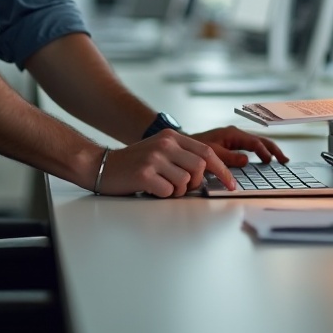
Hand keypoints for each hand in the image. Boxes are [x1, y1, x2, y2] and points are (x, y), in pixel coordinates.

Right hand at [98, 130, 237, 196]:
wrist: (101, 165)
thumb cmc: (134, 164)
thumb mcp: (160, 151)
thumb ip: (183, 157)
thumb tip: (208, 174)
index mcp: (172, 137)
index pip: (207, 151)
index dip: (222, 169)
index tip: (231, 184)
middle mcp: (165, 144)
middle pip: (200, 167)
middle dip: (196, 182)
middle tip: (183, 187)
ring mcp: (155, 158)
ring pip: (185, 182)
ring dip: (177, 191)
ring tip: (162, 186)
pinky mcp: (144, 174)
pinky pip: (168, 191)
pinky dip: (163, 195)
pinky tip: (151, 189)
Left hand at [189, 125, 288, 167]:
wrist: (185, 145)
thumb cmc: (196, 148)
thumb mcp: (212, 153)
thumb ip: (229, 157)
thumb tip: (247, 160)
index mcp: (232, 134)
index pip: (254, 142)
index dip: (264, 152)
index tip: (271, 162)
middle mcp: (235, 134)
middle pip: (260, 140)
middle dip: (273, 149)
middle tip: (284, 160)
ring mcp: (234, 138)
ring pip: (257, 142)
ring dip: (269, 150)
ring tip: (280, 159)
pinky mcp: (232, 143)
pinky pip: (251, 146)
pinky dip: (261, 151)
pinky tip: (265, 158)